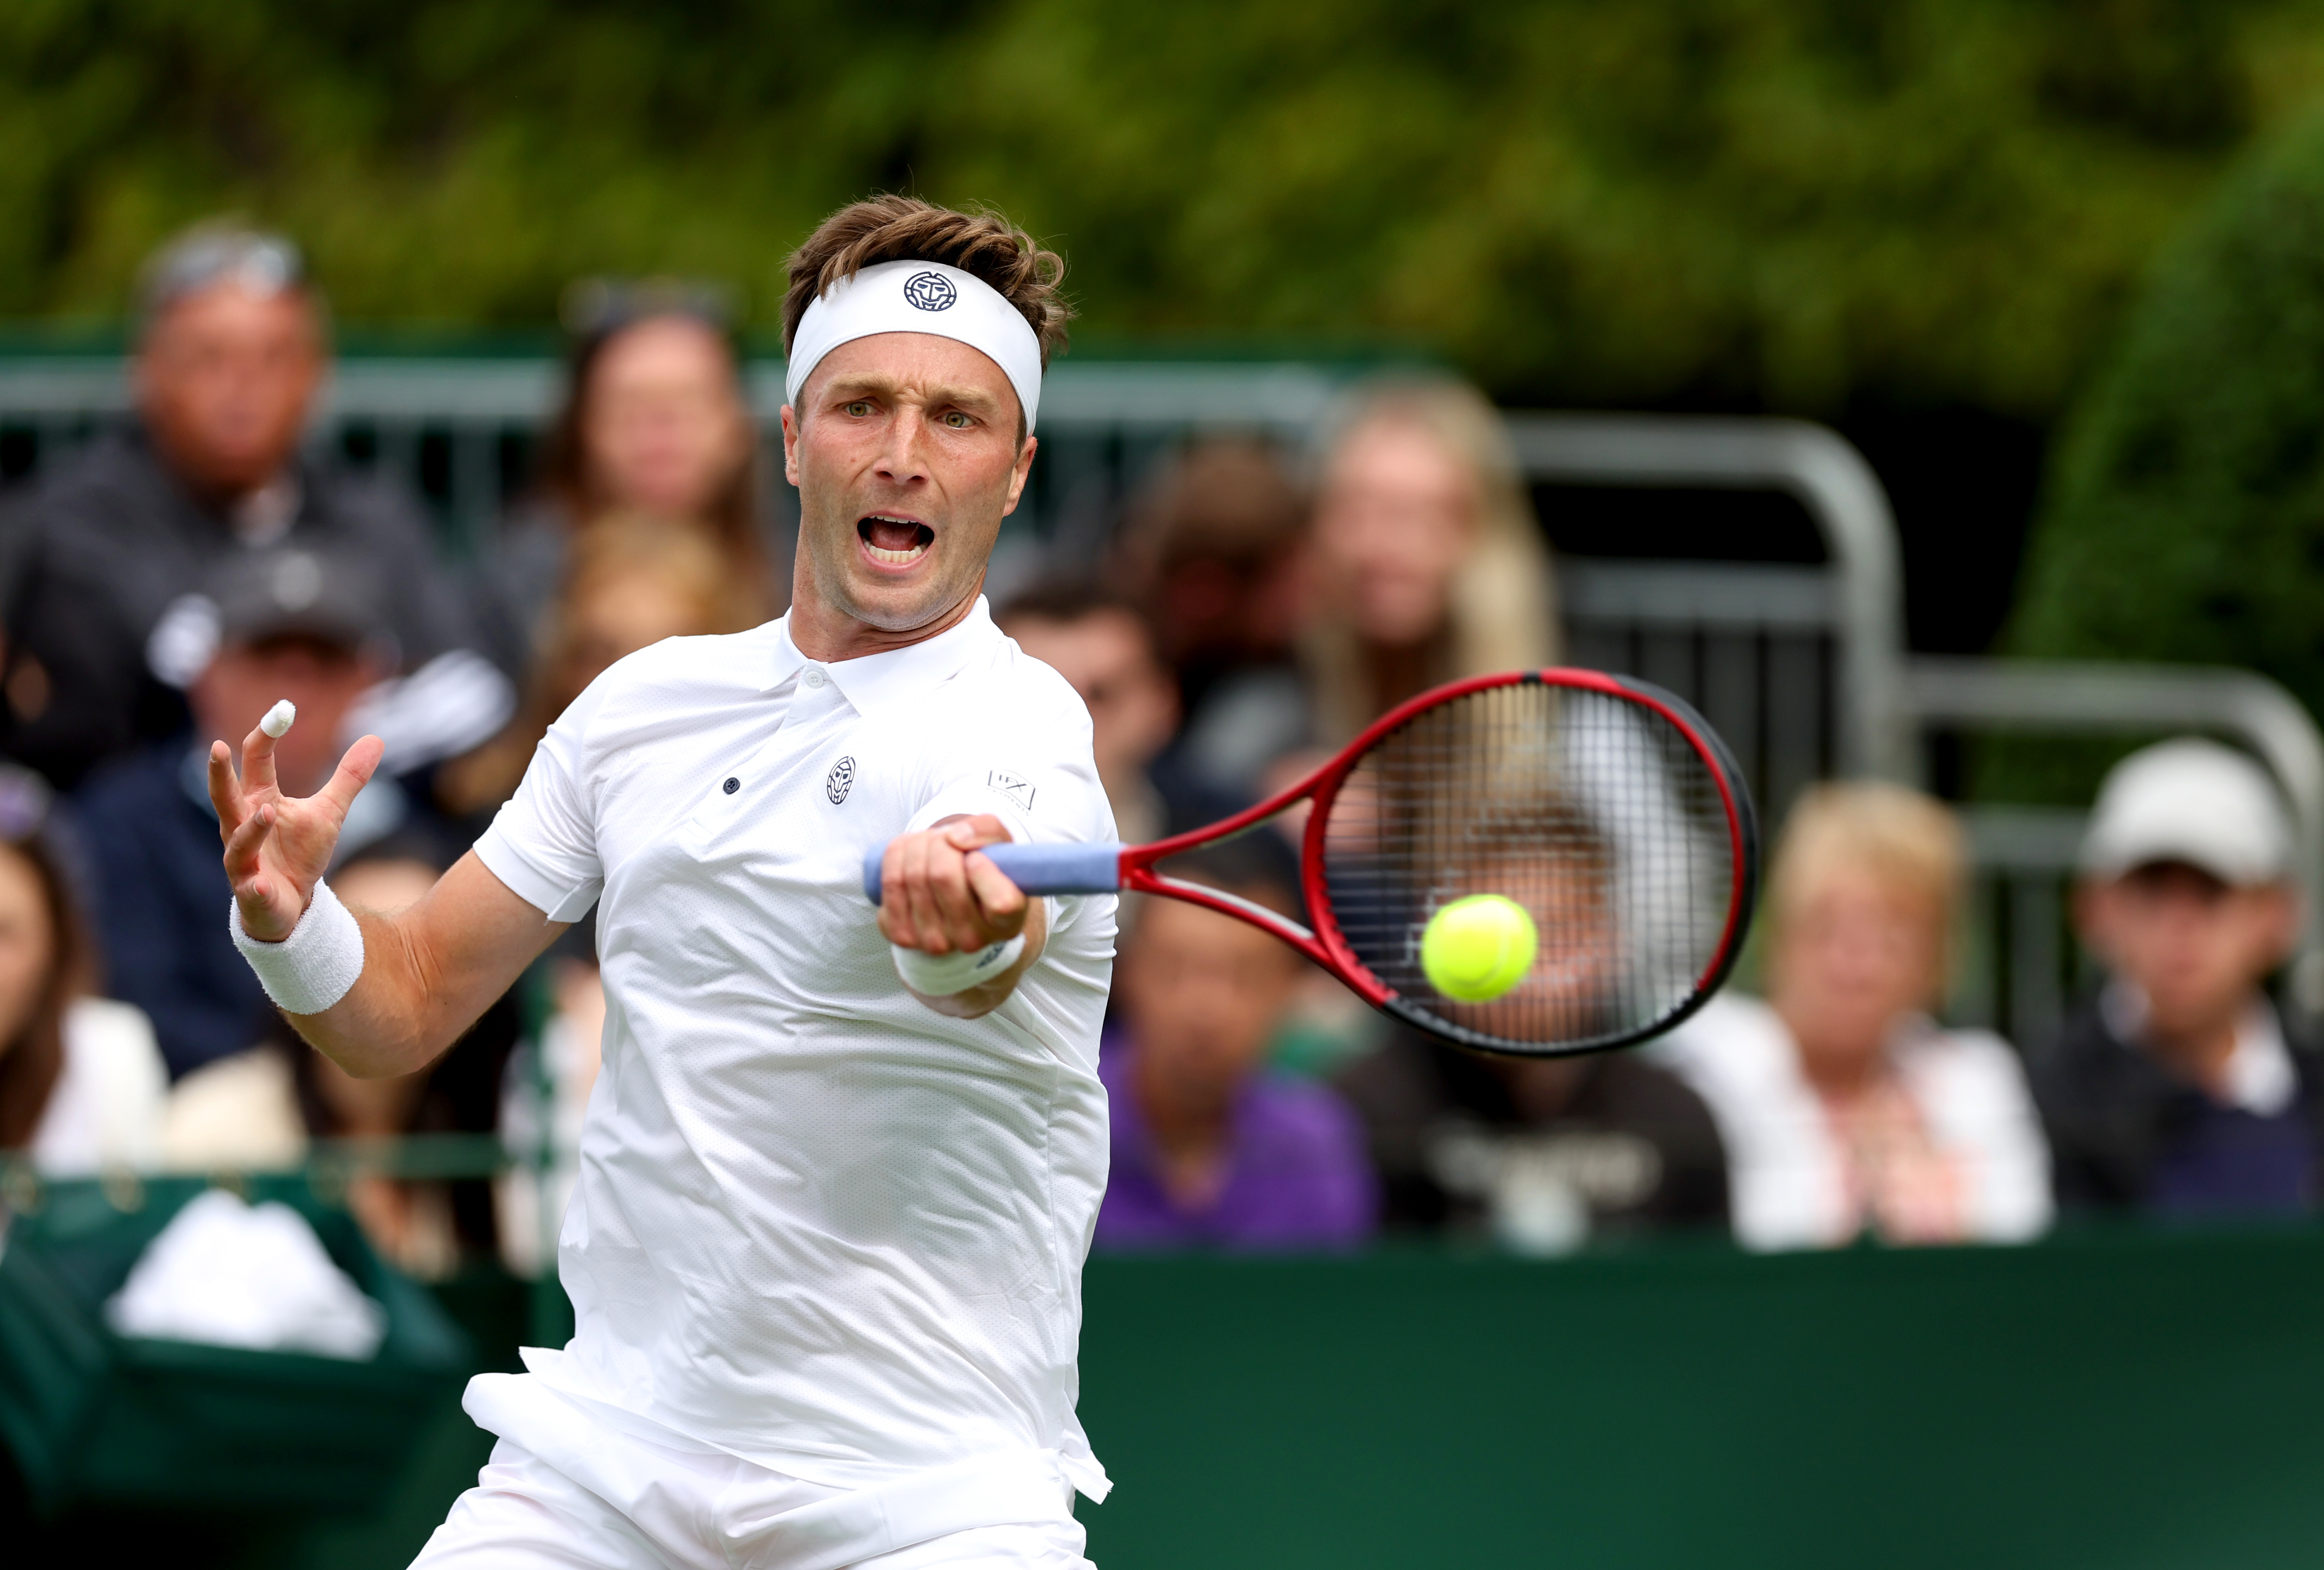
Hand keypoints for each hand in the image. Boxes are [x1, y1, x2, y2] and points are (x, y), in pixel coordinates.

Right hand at [209, 720, 384, 942]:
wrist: (292, 906)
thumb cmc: (300, 853)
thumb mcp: (330, 812)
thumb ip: (349, 778)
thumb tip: (376, 739)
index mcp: (259, 801)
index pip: (256, 762)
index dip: (266, 736)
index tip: (282, 709)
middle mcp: (241, 827)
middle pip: (224, 797)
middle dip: (219, 774)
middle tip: (217, 747)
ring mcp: (243, 861)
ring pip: (238, 842)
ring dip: (251, 829)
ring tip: (266, 813)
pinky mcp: (252, 892)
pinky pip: (251, 887)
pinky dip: (256, 884)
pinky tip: (262, 882)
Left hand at [877, 814, 1026, 954]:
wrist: (954, 897)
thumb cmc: (982, 869)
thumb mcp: (1000, 846)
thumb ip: (988, 831)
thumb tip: (955, 837)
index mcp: (1007, 923)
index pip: (1001, 902)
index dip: (984, 871)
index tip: (975, 857)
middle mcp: (972, 940)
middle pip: (943, 876)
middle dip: (941, 842)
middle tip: (946, 838)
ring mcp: (935, 943)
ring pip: (913, 875)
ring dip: (917, 844)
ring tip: (928, 843)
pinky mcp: (903, 936)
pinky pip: (891, 883)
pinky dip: (896, 856)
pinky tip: (908, 853)